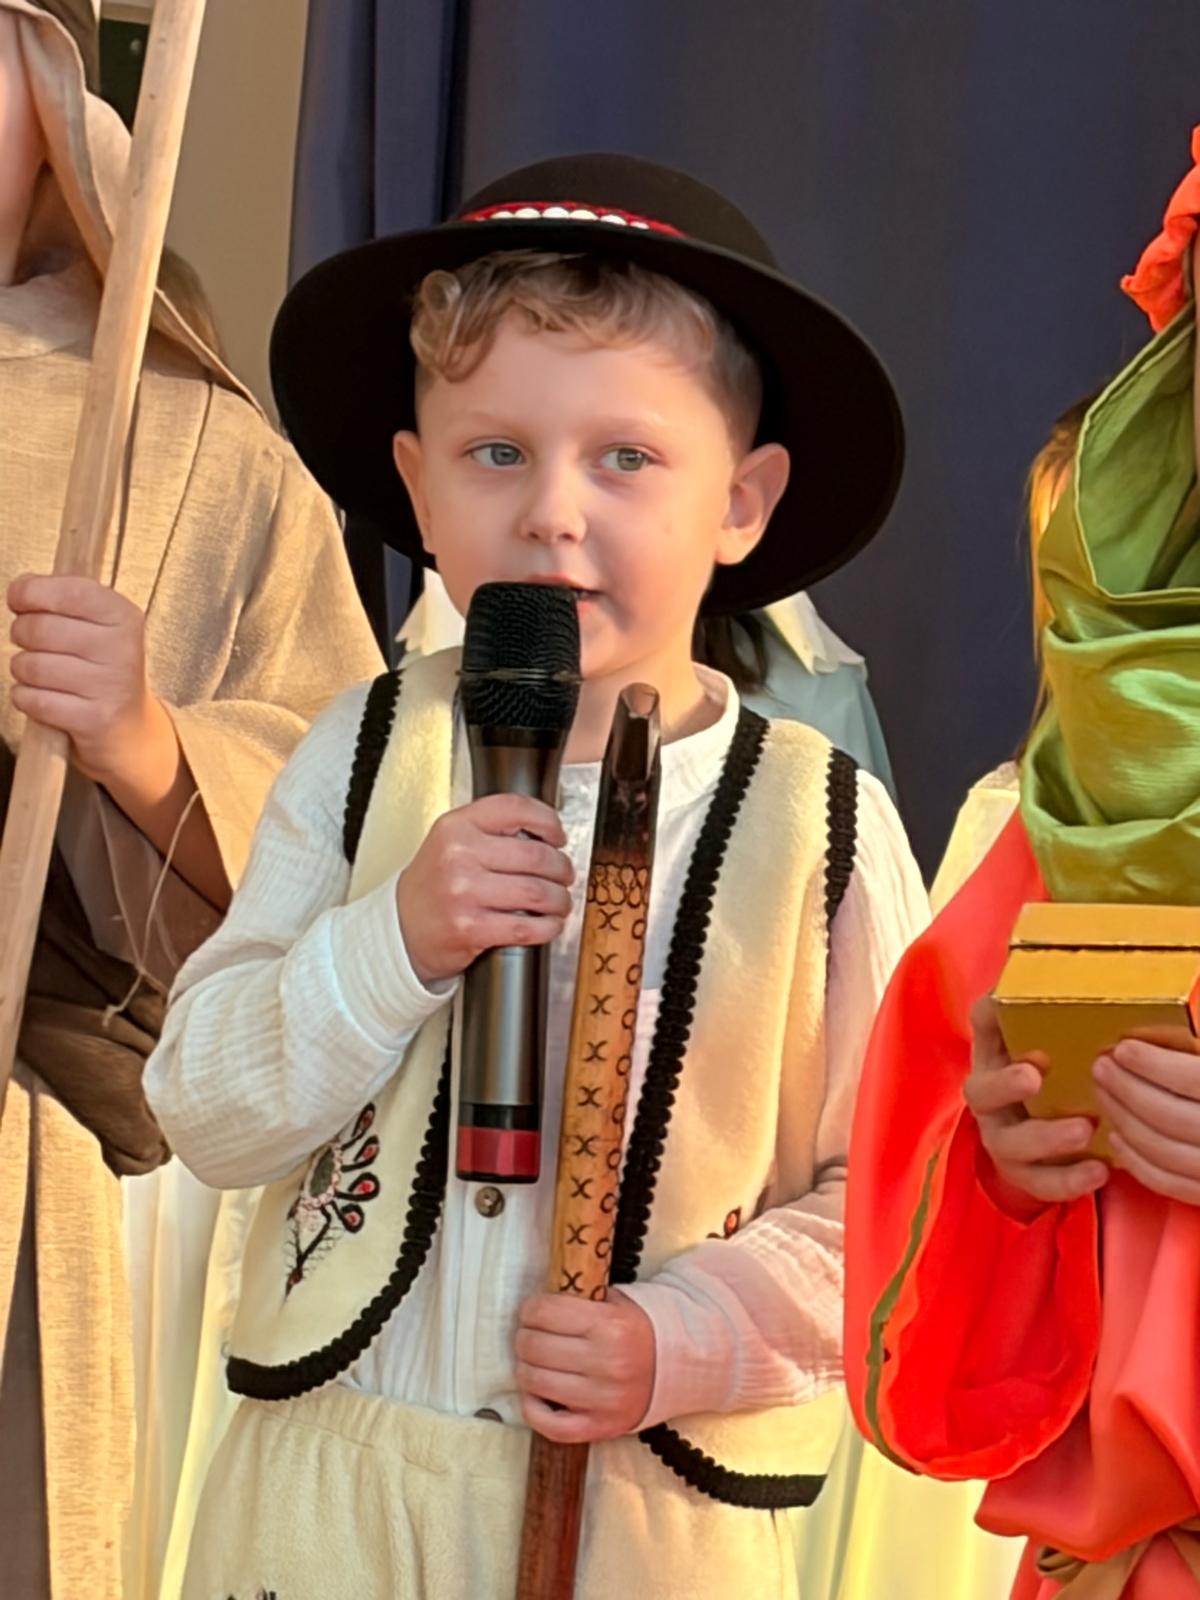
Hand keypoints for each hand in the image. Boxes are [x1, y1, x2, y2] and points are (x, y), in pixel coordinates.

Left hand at [7, 573, 170, 785]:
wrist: (130, 730)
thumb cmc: (102, 670)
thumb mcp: (98, 627)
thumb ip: (63, 600)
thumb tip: (21, 588)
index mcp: (124, 617)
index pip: (67, 592)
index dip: (30, 592)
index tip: (19, 601)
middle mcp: (122, 649)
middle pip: (38, 628)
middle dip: (21, 635)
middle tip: (33, 645)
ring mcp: (110, 686)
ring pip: (31, 665)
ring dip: (23, 671)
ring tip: (41, 675)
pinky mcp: (94, 719)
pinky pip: (33, 699)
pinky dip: (26, 698)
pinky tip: (43, 698)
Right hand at [395, 794, 572, 985]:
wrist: (400, 928)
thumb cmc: (433, 885)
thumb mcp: (450, 842)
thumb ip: (490, 830)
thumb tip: (545, 834)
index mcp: (456, 826)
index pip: (517, 809)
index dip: (549, 821)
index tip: (558, 836)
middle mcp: (459, 855)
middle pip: (537, 855)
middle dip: (562, 868)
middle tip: (564, 875)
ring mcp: (464, 892)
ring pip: (538, 892)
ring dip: (560, 900)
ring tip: (560, 902)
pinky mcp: (470, 928)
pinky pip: (527, 927)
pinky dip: (548, 927)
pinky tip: (549, 924)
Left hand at [514, 1289, 655, 1443]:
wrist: (678, 1367)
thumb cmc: (637, 1330)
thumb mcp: (615, 1302)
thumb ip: (578, 1299)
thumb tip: (535, 1304)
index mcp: (611, 1325)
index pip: (544, 1313)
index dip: (530, 1310)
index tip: (532, 1312)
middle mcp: (607, 1363)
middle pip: (534, 1347)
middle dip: (524, 1337)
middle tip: (530, 1335)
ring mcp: (604, 1400)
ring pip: (535, 1382)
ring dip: (525, 1368)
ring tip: (535, 1361)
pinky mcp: (601, 1427)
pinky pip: (549, 1425)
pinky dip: (533, 1407)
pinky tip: (537, 1392)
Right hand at [963, 997, 1107, 1210]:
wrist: (1031, 1134)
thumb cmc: (1044, 1073)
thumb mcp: (1037, 1037)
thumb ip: (1031, 1007)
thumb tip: (1035, 964)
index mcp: (993, 1054)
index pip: (982, 1030)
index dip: (988, 1020)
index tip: (1009, 1023)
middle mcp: (989, 1098)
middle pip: (980, 1093)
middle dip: (1005, 1085)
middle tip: (1036, 1076)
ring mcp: (1002, 1138)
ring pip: (1010, 1143)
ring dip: (1045, 1137)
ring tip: (1085, 1129)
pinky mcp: (1023, 1174)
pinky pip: (1039, 1183)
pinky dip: (1067, 1180)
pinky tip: (1100, 1171)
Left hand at [1094, 1037, 1199, 1203]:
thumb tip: (1190, 1019)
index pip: (1195, 1081)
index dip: (1155, 1064)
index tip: (1125, 1048)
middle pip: (1172, 1117)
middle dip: (1128, 1091)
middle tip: (1102, 1067)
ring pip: (1166, 1153)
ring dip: (1125, 1122)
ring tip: (1105, 1095)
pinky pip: (1175, 1185)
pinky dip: (1140, 1163)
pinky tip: (1120, 1139)